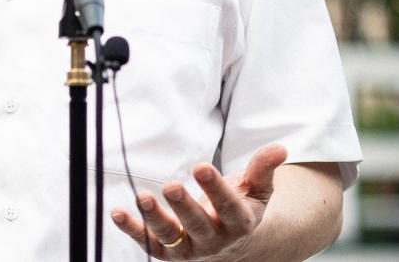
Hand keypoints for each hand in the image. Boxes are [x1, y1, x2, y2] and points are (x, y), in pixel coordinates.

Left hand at [110, 143, 286, 259]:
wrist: (233, 246)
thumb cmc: (242, 208)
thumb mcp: (258, 190)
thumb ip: (264, 169)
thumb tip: (280, 148)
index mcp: (239, 223)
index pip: (228, 208)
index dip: (215, 189)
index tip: (202, 166)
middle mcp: (214, 240)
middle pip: (198, 226)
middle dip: (184, 207)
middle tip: (171, 186)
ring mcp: (190, 249)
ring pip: (171, 238)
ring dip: (154, 219)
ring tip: (142, 198)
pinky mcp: (168, 253)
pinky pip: (149, 244)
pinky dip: (133, 229)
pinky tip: (118, 212)